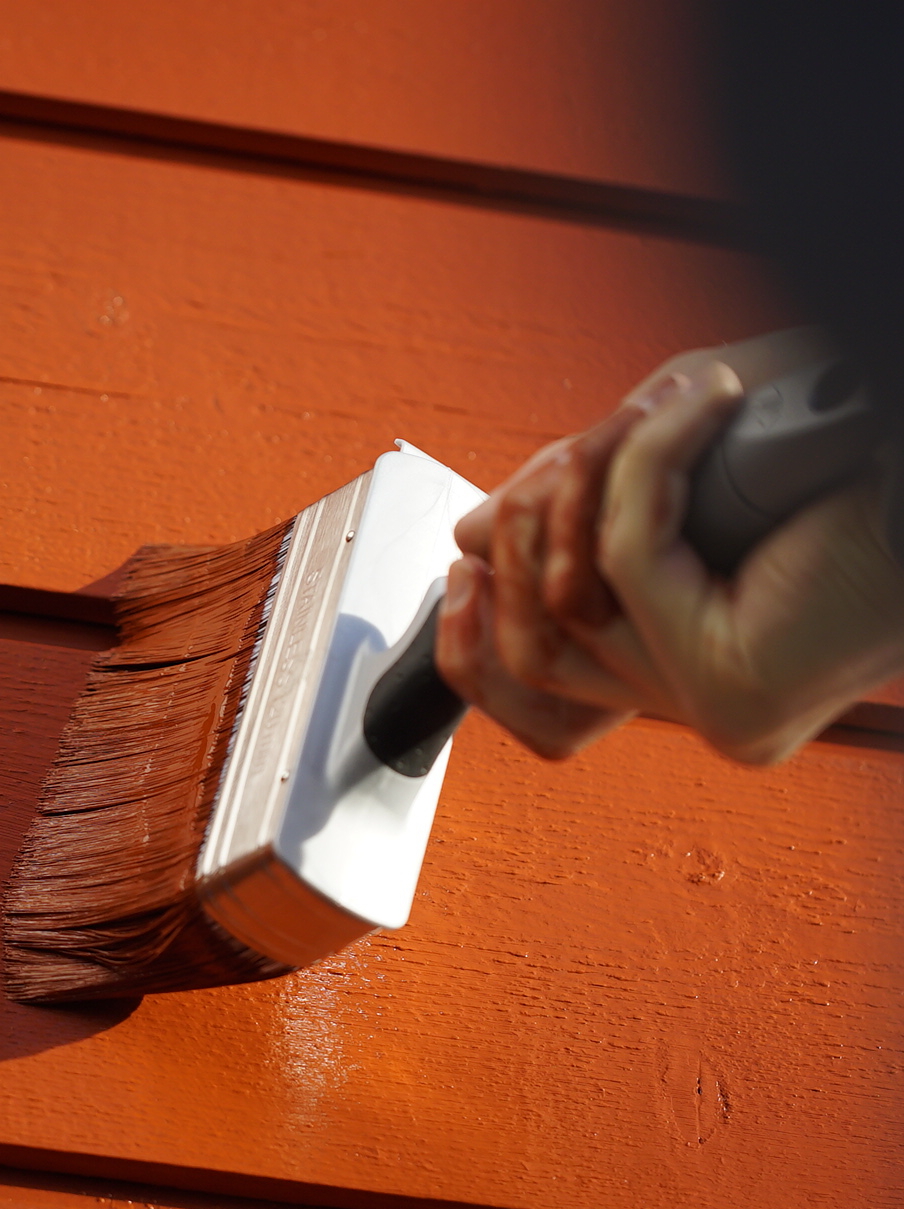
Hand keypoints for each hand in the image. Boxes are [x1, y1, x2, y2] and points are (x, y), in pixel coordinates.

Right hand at [436, 351, 903, 763]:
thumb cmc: (832, 448)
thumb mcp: (663, 469)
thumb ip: (566, 510)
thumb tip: (467, 541)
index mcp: (689, 668)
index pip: (542, 698)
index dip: (477, 634)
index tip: (466, 555)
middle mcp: (701, 703)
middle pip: (532, 658)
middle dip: (523, 537)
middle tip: (575, 453)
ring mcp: (716, 708)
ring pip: (563, 605)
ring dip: (587, 483)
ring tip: (656, 417)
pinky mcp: (731, 688)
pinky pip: (625, 559)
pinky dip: (644, 461)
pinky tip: (700, 410)